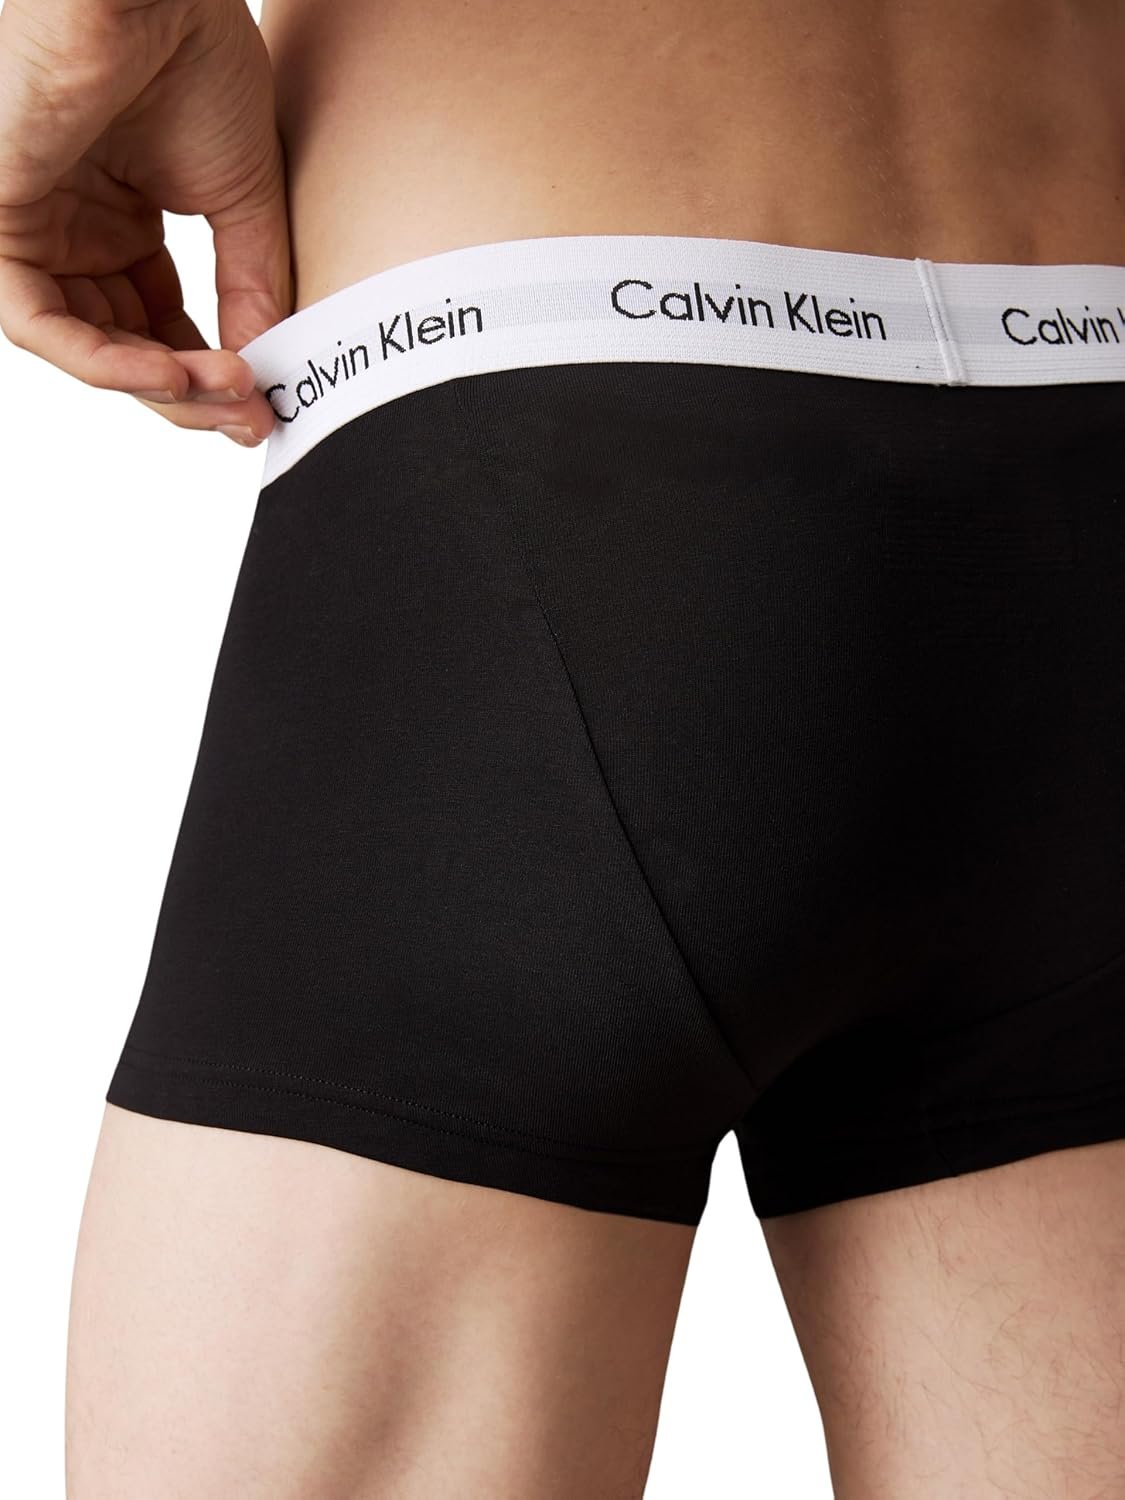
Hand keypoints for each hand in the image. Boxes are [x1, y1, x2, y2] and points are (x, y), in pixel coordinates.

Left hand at [0, 0, 292, 444]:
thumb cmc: (193, 53)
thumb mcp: (241, 202)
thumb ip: (252, 290)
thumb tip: (268, 372)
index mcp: (120, 216)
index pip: (161, 324)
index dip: (213, 370)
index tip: (267, 398)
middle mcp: (72, 227)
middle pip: (127, 346)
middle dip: (193, 391)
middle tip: (252, 411)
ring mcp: (33, 227)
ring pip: (86, 348)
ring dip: (159, 386)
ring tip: (225, 393)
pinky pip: (42, 325)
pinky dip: (107, 362)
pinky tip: (171, 375)